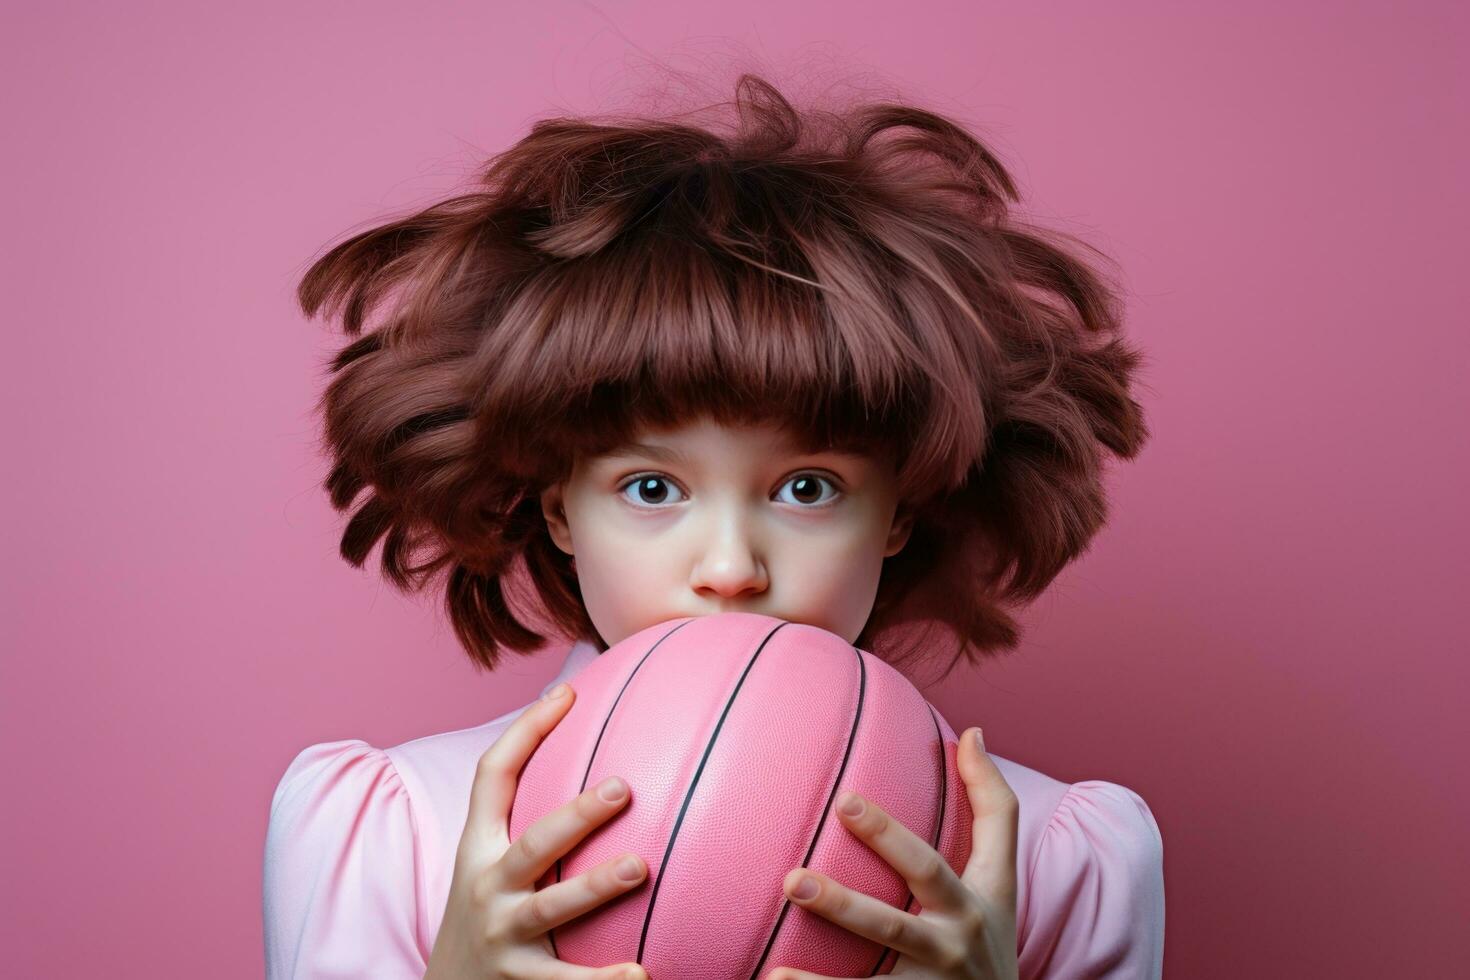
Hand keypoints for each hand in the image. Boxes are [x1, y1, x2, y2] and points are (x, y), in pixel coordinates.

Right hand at [425, 682, 650, 979]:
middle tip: (623, 787)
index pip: (492, 776)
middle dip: (576, 815)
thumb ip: (526, 816)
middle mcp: (488, 887)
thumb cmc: (485, 911)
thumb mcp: (488, 860)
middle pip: (532, 844)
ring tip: (640, 867)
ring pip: (551, 909)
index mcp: (479, 848)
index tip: (568, 693)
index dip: (526, 731)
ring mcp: (504, 936)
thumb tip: (583, 740)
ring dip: (595, 887)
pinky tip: (641, 975)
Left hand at [767, 728, 1018, 979]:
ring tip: (773, 966)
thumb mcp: (1001, 878)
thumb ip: (993, 805)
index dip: (890, 834)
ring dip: (819, 978)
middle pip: (894, 926)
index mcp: (970, 904)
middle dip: (844, 905)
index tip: (843, 801)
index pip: (928, 865)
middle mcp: (950, 949)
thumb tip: (971, 731)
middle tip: (791, 879)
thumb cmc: (990, 933)